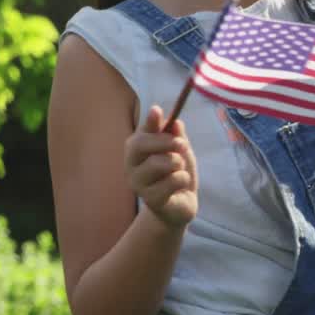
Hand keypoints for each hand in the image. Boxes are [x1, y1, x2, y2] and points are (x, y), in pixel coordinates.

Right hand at [125, 105, 197, 228]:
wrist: (179, 204)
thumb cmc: (175, 172)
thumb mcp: (178, 150)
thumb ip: (176, 135)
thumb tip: (175, 121)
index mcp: (136, 149)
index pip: (139, 131)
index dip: (148, 121)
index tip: (157, 110)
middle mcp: (131, 165)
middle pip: (140, 145)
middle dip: (165, 141)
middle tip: (183, 144)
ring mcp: (138, 183)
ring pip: (158, 163)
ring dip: (178, 163)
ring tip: (180, 169)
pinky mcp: (150, 199)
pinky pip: (172, 181)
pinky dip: (183, 179)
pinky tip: (179, 186)